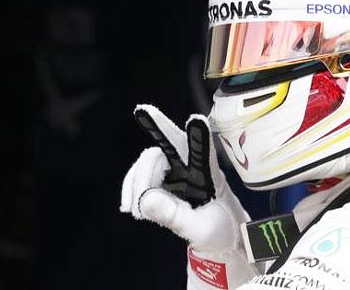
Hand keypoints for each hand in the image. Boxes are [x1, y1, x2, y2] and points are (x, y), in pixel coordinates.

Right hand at [120, 104, 247, 252]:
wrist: (218, 237)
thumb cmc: (218, 229)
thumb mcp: (199, 229)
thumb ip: (174, 216)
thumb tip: (146, 199)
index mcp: (210, 176)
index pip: (204, 153)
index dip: (199, 136)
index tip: (196, 119)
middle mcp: (192, 167)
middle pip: (174, 142)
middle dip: (159, 126)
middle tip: (143, 111)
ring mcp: (176, 171)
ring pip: (151, 160)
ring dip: (137, 181)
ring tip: (134, 209)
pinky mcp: (163, 179)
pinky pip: (141, 175)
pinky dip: (132, 188)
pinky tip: (131, 206)